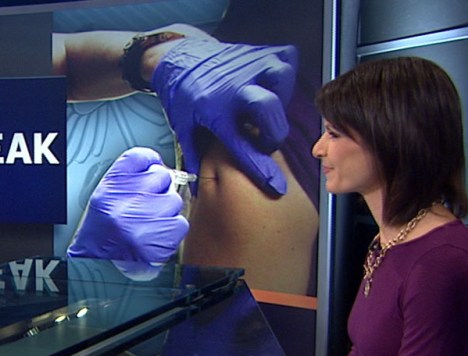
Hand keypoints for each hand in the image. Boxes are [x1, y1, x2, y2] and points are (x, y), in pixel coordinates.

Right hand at [66, 147, 188, 266]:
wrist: (97, 266)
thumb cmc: (102, 234)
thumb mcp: (105, 198)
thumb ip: (128, 179)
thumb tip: (157, 167)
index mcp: (111, 187)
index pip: (139, 157)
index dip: (150, 162)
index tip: (152, 167)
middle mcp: (126, 200)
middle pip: (161, 177)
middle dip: (158, 191)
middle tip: (145, 207)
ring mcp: (144, 219)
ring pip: (174, 200)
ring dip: (166, 213)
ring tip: (149, 225)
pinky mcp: (160, 238)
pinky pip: (180, 223)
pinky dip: (171, 231)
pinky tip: (156, 237)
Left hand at [152, 37, 297, 195]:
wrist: (181, 57)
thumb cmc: (184, 95)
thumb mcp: (184, 127)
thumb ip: (194, 157)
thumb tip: (197, 190)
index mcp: (216, 113)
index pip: (243, 147)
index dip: (261, 168)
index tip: (276, 185)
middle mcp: (236, 90)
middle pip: (269, 111)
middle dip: (274, 131)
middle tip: (266, 139)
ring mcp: (251, 68)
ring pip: (281, 79)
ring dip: (281, 96)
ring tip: (267, 107)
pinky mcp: (261, 53)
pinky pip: (286, 60)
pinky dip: (284, 73)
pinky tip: (272, 85)